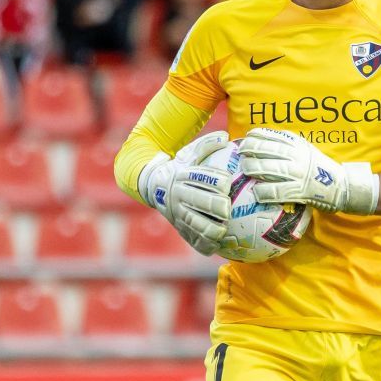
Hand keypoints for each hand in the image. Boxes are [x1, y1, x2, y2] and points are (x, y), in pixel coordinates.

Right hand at [137, 131, 231, 254]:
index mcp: (184, 176)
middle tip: (227, 208)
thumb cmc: (180, 167)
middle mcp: (179, 195)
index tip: (228, 184)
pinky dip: (205, 244)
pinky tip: (217, 244)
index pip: (204, 179)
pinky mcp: (180, 229)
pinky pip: (193, 240)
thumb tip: (225, 137)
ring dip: (212, 228)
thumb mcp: (188, 153)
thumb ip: (207, 145)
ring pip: (196, 224)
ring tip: (223, 228)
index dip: (219, 182)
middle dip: (218, 206)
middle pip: (201, 202)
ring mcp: (177, 214)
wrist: (152, 186)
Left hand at [238, 128, 377, 214]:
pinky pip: (276, 191)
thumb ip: (288, 145)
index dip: (256, 135)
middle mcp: (297, 157)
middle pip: (267, 150)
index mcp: (298, 145)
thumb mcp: (305, 150)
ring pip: (268, 169)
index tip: (247, 137)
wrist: (341, 186)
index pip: (273, 135)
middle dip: (250, 150)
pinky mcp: (299, 191)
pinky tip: (256, 192)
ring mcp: (298, 174)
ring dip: (252, 169)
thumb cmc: (319, 168)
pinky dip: (263, 191)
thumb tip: (263, 142)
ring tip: (245, 170)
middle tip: (241, 153)